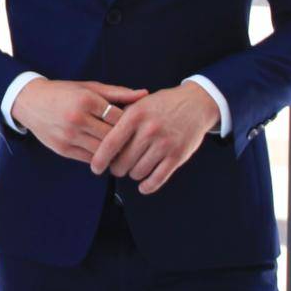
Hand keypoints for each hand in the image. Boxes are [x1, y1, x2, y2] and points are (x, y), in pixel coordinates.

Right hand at [10, 79, 147, 162]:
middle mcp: (76, 118)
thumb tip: (145, 94)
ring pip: (102, 151)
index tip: (137, 125)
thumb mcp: (89, 88)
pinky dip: (100, 158)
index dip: (130, 122)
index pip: (119, 117)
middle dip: (125, 140)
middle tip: (137, 142)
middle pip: (112, 136)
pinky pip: (89, 158)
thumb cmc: (63, 92)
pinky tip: (107, 154)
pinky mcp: (62, 149)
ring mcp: (68, 135)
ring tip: (124, 149)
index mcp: (85, 100)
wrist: (29, 102)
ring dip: (114, 152)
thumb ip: (117, 93)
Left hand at [89, 82, 219, 194]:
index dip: (99, 159)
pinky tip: (143, 186)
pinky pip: (157, 179)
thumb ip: (119, 120)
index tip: (95, 168)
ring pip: (138, 172)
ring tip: (133, 168)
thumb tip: (98, 140)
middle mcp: (149, 130)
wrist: (195, 103)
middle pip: (123, 162)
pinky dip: (148, 186)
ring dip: (133, 174)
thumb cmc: (161, 106)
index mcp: (135, 116)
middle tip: (117, 167)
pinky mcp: (178, 155)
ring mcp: (165, 143)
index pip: (110, 143)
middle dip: (117, 168)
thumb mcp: (138, 104)